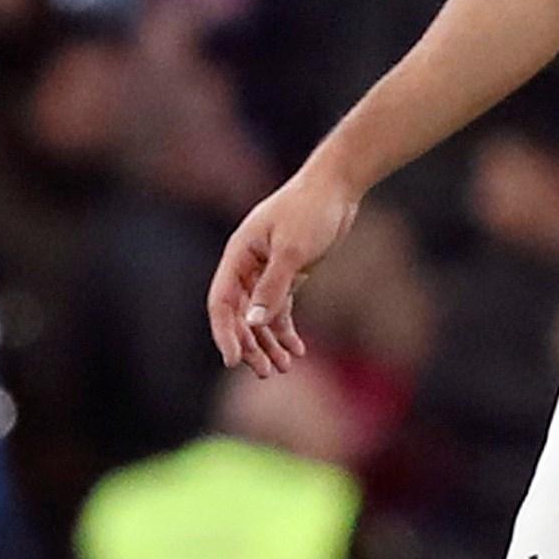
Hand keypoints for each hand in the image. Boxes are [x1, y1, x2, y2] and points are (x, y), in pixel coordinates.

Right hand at [205, 158, 359, 373]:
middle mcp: (247, 266)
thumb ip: (273, 286)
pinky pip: (279, 309)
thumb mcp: (293, 249)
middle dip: (250, 345)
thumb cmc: (311, 210)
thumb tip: (253, 323)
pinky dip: (285, 330)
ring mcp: (267, 271)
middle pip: (239, 315)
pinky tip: (297, 350)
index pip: (221, 302)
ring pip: (260, 316)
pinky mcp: (288, 274)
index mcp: (238, 255)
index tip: (234, 361)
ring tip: (283, 368)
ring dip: (269, 343)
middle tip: (266, 372)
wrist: (337, 187)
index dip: (224, 333)